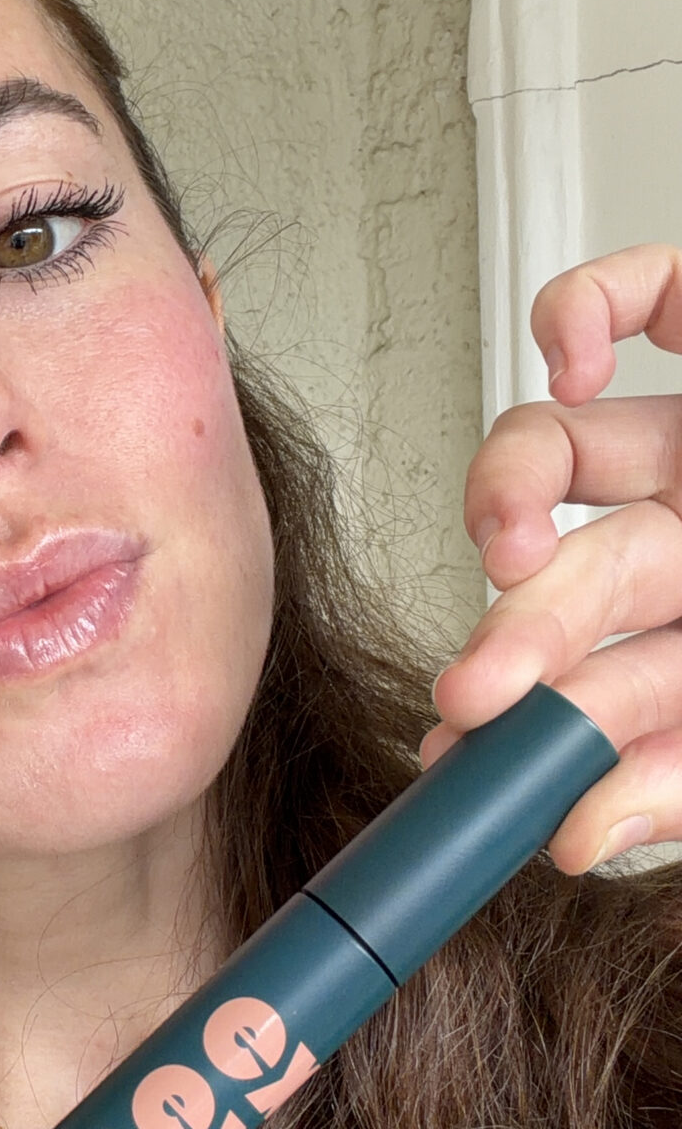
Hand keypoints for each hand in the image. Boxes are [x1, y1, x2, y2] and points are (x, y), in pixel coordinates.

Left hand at [425, 243, 681, 871]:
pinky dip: (588, 307)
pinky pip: (658, 290)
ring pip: (573, 448)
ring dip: (515, 491)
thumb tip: (573, 838)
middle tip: (474, 698)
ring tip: (503, 550)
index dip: (531, 721)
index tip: (469, 766)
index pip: (599, 671)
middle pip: (586, 572)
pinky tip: (569, 362)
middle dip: (525, 639)